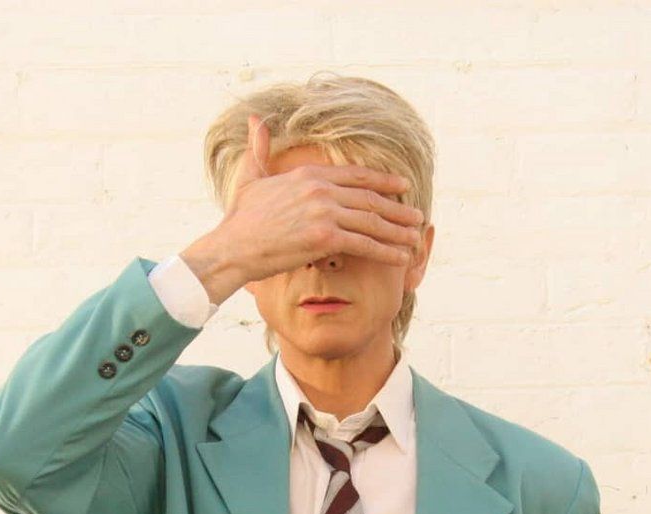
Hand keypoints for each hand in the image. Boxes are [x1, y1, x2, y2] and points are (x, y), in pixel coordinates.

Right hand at [219, 113, 424, 284]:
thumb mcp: (250, 177)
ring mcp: (324, 212)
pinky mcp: (325, 237)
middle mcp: (320, 189)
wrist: (232, 247)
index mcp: (309, 175)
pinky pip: (365, 244)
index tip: (403, 186)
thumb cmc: (240, 219)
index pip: (355, 175)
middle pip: (370, 198)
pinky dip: (386, 251)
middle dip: (398, 208)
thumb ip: (259, 150)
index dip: (383, 181)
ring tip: (415, 238)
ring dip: (398, 231)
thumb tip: (256, 121)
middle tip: (418, 216)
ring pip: (372, 221)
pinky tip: (402, 257)